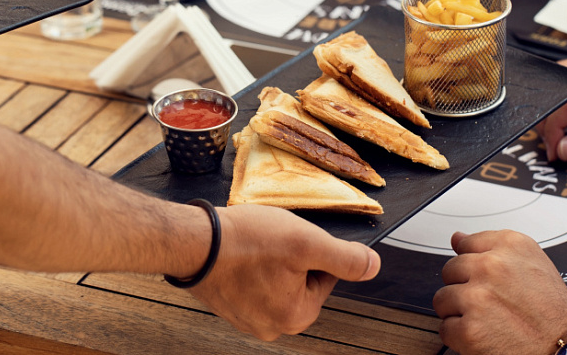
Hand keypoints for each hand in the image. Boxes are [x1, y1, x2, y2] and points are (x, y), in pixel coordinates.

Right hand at [190, 204, 379, 340]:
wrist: (193, 241)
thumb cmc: (245, 242)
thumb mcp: (306, 242)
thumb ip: (345, 258)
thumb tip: (373, 266)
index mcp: (296, 316)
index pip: (326, 276)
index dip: (313, 250)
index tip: (293, 239)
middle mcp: (272, 325)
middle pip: (301, 280)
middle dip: (290, 255)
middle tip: (272, 240)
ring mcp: (247, 317)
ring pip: (276, 278)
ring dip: (270, 258)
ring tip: (255, 245)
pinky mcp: (228, 304)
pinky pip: (252, 281)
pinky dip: (250, 264)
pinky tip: (241, 252)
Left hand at [433, 231, 566, 354]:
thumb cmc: (552, 310)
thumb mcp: (531, 262)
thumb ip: (491, 246)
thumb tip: (457, 238)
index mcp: (509, 245)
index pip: (465, 243)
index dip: (473, 265)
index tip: (482, 277)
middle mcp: (491, 266)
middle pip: (450, 271)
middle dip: (464, 288)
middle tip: (487, 303)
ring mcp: (478, 298)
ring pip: (442, 299)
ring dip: (459, 312)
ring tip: (486, 319)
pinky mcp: (470, 329)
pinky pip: (446, 328)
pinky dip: (459, 336)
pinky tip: (483, 335)